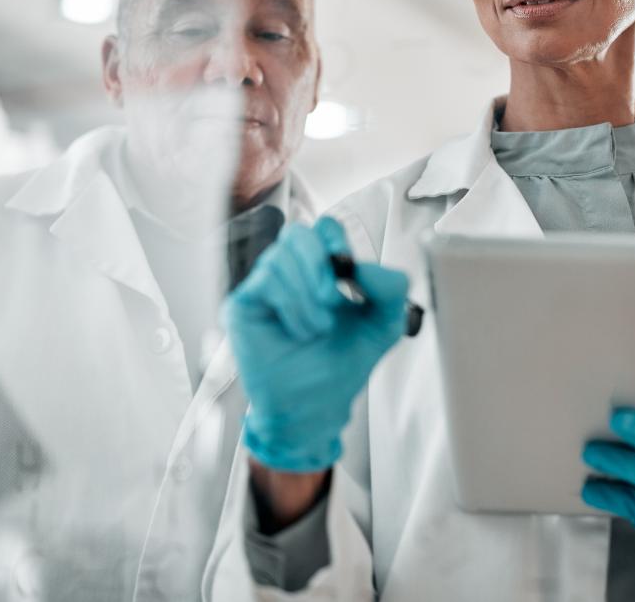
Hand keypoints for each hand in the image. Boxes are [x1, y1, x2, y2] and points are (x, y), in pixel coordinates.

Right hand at [223, 216, 407, 472]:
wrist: (316, 406)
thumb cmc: (342, 363)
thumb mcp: (384, 324)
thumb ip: (391, 289)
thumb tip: (365, 266)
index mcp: (322, 270)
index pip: (324, 229)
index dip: (335, 239)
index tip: (348, 267)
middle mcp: (290, 273)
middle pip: (297, 234)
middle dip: (320, 263)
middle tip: (334, 299)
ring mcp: (264, 288)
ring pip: (280, 258)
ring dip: (307, 295)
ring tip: (318, 328)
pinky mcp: (243, 306)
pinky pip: (265, 282)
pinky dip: (291, 305)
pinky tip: (300, 331)